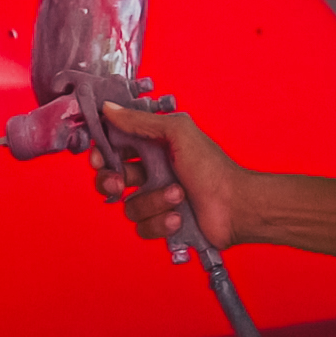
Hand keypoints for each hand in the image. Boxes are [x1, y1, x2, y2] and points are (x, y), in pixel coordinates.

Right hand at [89, 103, 244, 248]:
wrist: (235, 207)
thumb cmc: (212, 168)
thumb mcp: (177, 133)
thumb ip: (140, 122)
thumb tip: (109, 109)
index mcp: (152, 146)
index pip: (114, 147)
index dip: (101, 153)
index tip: (99, 158)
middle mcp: (151, 172)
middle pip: (111, 178)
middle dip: (111, 182)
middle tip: (120, 183)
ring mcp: (155, 199)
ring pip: (129, 206)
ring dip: (153, 201)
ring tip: (178, 195)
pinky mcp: (161, 223)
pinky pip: (142, 227)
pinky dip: (161, 222)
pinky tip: (179, 216)